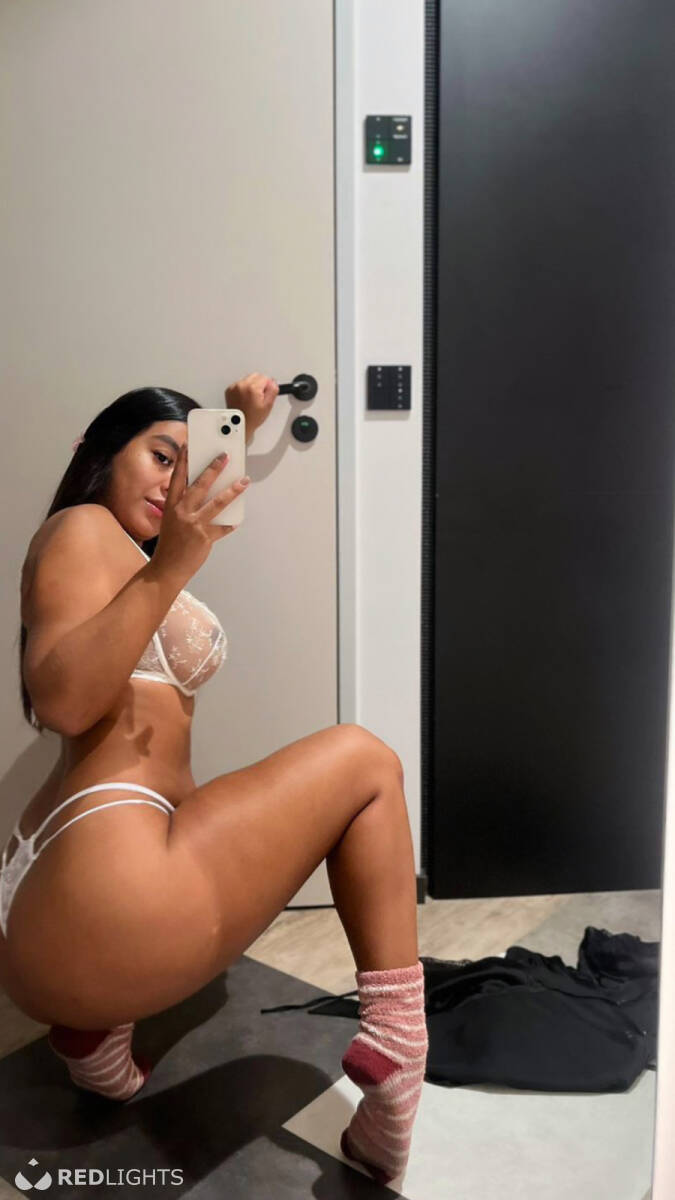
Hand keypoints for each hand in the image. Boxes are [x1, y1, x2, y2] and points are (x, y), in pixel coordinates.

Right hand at [150, 445, 249, 580]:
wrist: (166, 569)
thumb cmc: (170, 545)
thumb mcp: (172, 521)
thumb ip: (185, 507)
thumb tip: (206, 493)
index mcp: (171, 506)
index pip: (177, 477)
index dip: (183, 460)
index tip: (189, 445)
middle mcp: (182, 512)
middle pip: (200, 485)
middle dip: (214, 468)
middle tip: (225, 456)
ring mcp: (194, 525)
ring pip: (217, 502)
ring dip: (232, 490)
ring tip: (244, 481)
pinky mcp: (204, 538)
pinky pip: (222, 527)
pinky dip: (230, 524)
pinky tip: (237, 520)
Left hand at [225, 372, 279, 440]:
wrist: (239, 424)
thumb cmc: (252, 418)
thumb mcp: (268, 405)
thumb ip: (273, 390)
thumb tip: (273, 382)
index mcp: (252, 388)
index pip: (265, 377)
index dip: (268, 386)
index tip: (265, 395)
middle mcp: (242, 385)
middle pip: (256, 375)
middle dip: (259, 384)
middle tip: (259, 397)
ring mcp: (234, 387)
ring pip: (248, 379)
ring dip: (251, 386)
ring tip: (251, 399)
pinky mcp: (229, 390)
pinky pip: (240, 383)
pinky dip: (243, 389)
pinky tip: (245, 399)